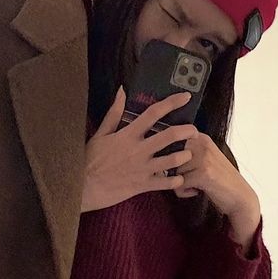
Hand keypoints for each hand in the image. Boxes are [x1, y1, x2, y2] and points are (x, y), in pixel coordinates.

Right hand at [81, 89, 198, 212]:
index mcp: (128, 134)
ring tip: (188, 153)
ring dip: (185, 155)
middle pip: (170, 135)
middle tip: (194, 130)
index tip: (185, 97)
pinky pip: (166, 183)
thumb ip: (114, 113)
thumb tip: (122, 91)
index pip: (153, 113)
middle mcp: (138, 150)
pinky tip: (179, 177)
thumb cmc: (89, 160)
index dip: (172, 102)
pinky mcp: (143, 185)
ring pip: (172, 160)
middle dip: (187, 130)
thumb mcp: (100, 134)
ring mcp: (142, 168)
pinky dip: (177, 180)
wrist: (83, 187)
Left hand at [174, 134, 261, 250]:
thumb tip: (157, 153)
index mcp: (200, 137)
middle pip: (169, 158)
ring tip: (196, 185)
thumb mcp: (204, 159)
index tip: (184, 168)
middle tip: (190, 178)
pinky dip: (184, 193)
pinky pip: (178, 184)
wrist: (239, 196)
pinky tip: (197, 191)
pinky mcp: (204, 173)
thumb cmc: (217, 180)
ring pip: (172, 172)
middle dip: (175, 172)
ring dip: (180, 183)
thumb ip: (186, 152)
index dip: (171, 158)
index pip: (170, 142)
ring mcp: (204, 158)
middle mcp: (202, 143)